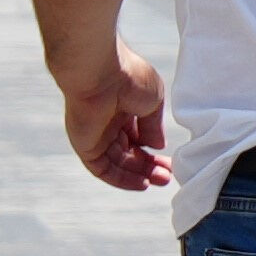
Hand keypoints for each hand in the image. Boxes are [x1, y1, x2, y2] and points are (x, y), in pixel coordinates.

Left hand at [58, 46, 172, 196]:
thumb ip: (154, 126)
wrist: (98, 72)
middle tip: (166, 177)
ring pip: (118, 164)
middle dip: (149, 167)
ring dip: (139, 175)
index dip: (154, 152)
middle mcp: (109, 124)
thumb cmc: (127, 77)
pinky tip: (140, 184)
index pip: (139, 137)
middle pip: (129, 153)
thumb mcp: (154, 100)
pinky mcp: (85, 146)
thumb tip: (157, 145)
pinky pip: (103, 169)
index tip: (170, 162)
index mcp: (124, 109)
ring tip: (160, 180)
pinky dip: (121, 179)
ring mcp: (96, 136)